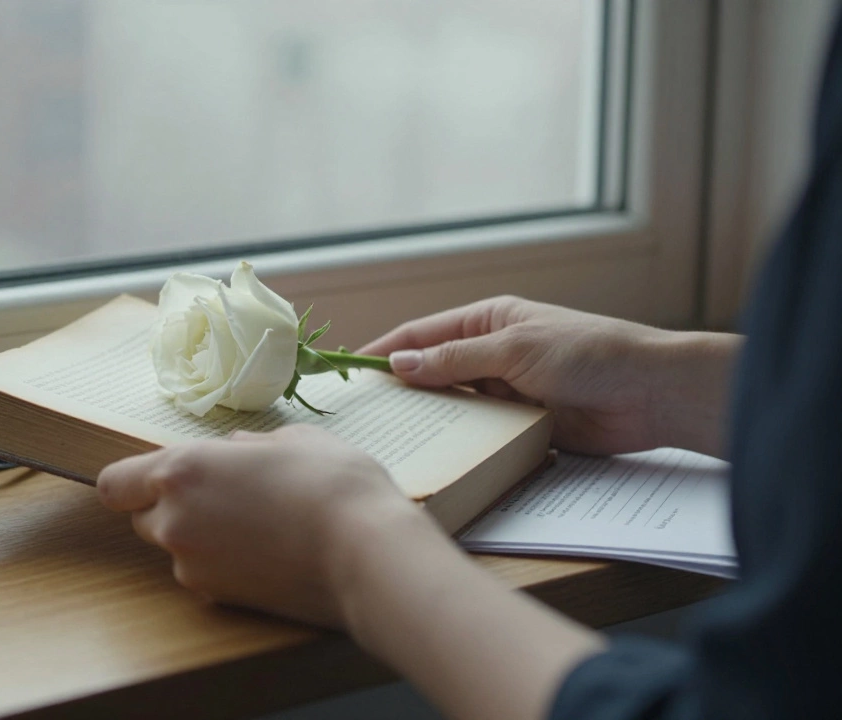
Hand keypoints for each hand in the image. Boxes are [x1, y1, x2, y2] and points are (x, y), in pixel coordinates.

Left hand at [96, 425, 423, 626]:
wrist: (367, 555)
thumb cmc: (334, 485)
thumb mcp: (293, 440)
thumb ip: (250, 445)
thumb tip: (236, 450)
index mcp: (182, 470)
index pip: (114, 483)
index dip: (132, 481)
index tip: (158, 477)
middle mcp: (174, 521)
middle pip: (143, 517)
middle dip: (171, 507)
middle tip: (224, 496)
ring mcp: (193, 566)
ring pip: (176, 548)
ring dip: (200, 537)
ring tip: (258, 525)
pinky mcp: (217, 599)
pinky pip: (204, 574)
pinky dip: (224, 564)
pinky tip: (269, 552)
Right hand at [358, 296, 738, 455]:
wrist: (652, 394)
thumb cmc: (589, 353)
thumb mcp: (513, 348)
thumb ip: (455, 359)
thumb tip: (400, 366)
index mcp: (489, 320)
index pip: (423, 334)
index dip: (387, 351)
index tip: (352, 371)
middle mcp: (493, 354)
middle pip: (434, 372)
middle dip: (402, 391)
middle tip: (365, 415)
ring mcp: (507, 392)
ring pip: (454, 407)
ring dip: (431, 420)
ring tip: (392, 440)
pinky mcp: (523, 426)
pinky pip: (481, 434)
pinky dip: (461, 443)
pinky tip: (437, 456)